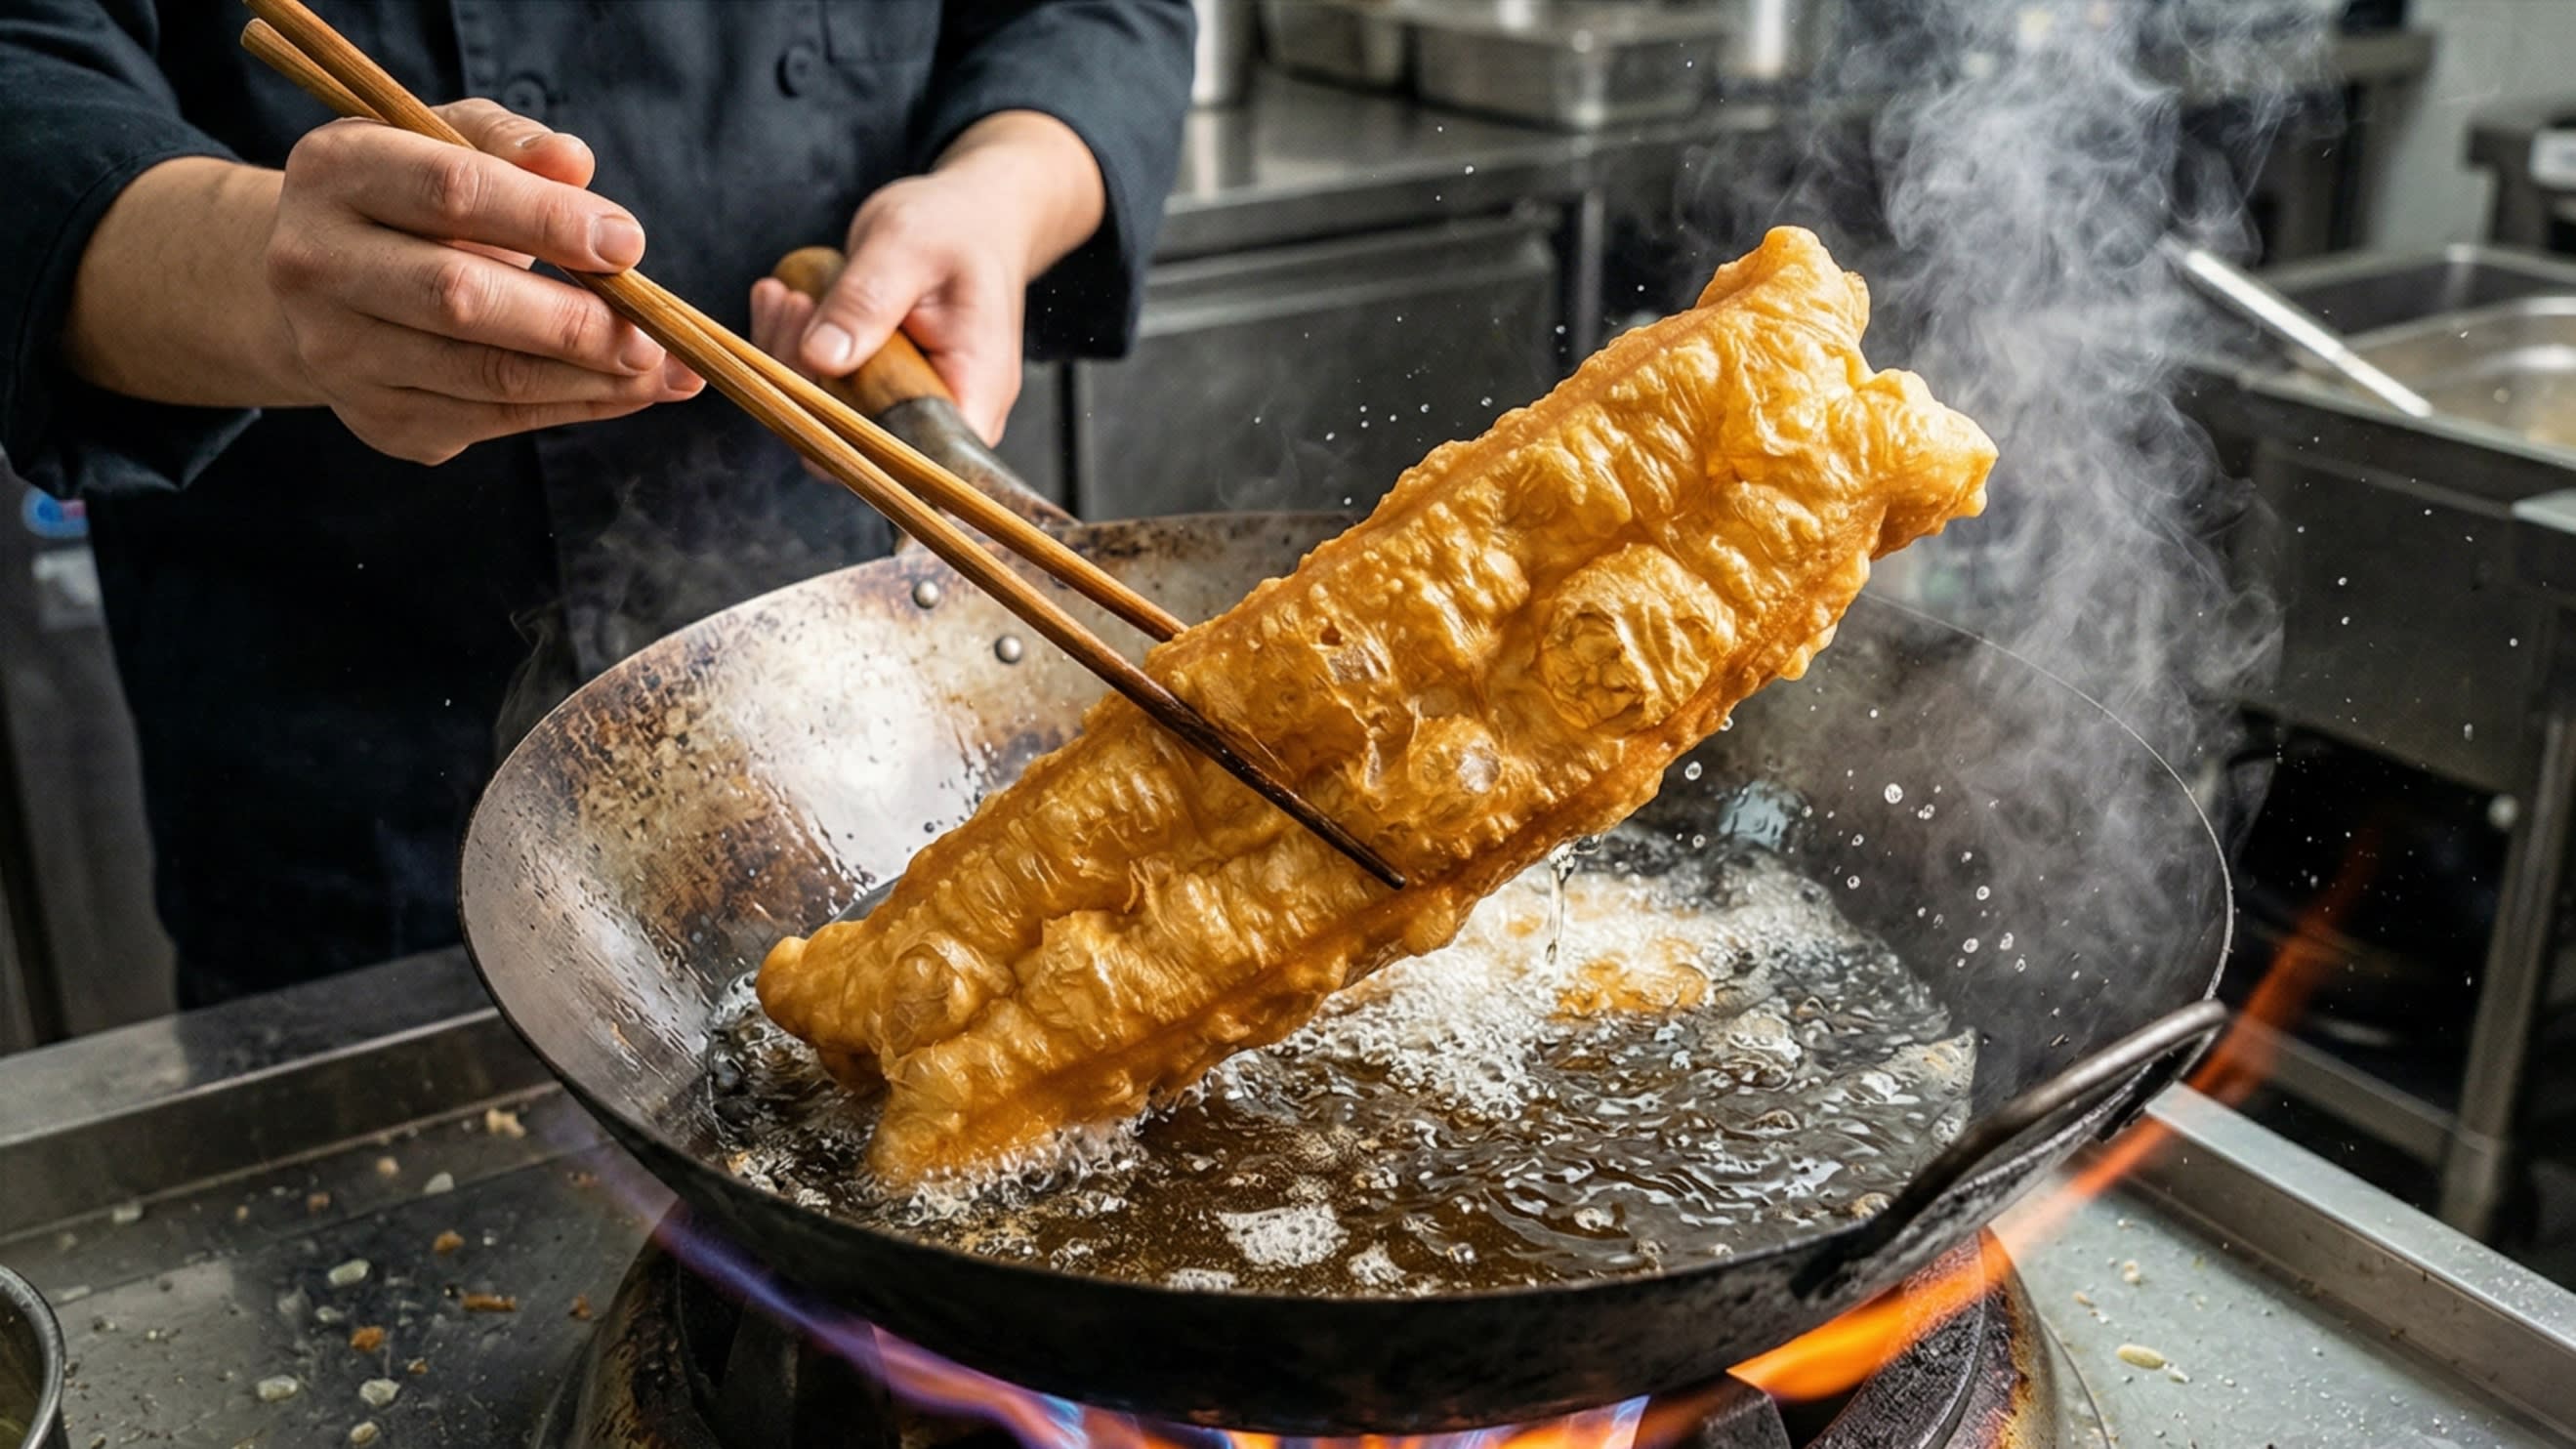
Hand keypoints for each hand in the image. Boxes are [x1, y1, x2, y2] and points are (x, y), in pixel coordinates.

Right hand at [264, 99, 701, 463]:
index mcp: (336, 172)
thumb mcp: (447, 144)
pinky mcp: (380, 419)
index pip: (451, 190)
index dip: (548, 219)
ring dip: (589, 378)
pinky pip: (494, 421)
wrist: (328, 286)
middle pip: (459, 298)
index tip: (628, 242)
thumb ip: (511, 144)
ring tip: (663, 369)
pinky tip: (629, 392)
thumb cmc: (410, 199)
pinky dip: (575, 407)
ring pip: (484, 376)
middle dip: (571, 319)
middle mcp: (317, 264)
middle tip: (652, 330)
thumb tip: (575, 162)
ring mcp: (340, 352)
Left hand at [745, 111, 1104, 443]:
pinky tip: (785, 299)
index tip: (808, 364)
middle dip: (808, 381)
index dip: (848, 435)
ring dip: (792, 360)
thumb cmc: (956, 227)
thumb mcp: (907, 247)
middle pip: (859, 444)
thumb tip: (822, 359)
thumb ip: (867, 301)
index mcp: (974, 394)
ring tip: (787, 295)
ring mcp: (907, 407)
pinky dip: (794, 348)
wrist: (973, 217)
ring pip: (832, 421)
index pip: (909, 459)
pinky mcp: (877, 391)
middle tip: (795, 304)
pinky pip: (826, 392)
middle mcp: (944, 416)